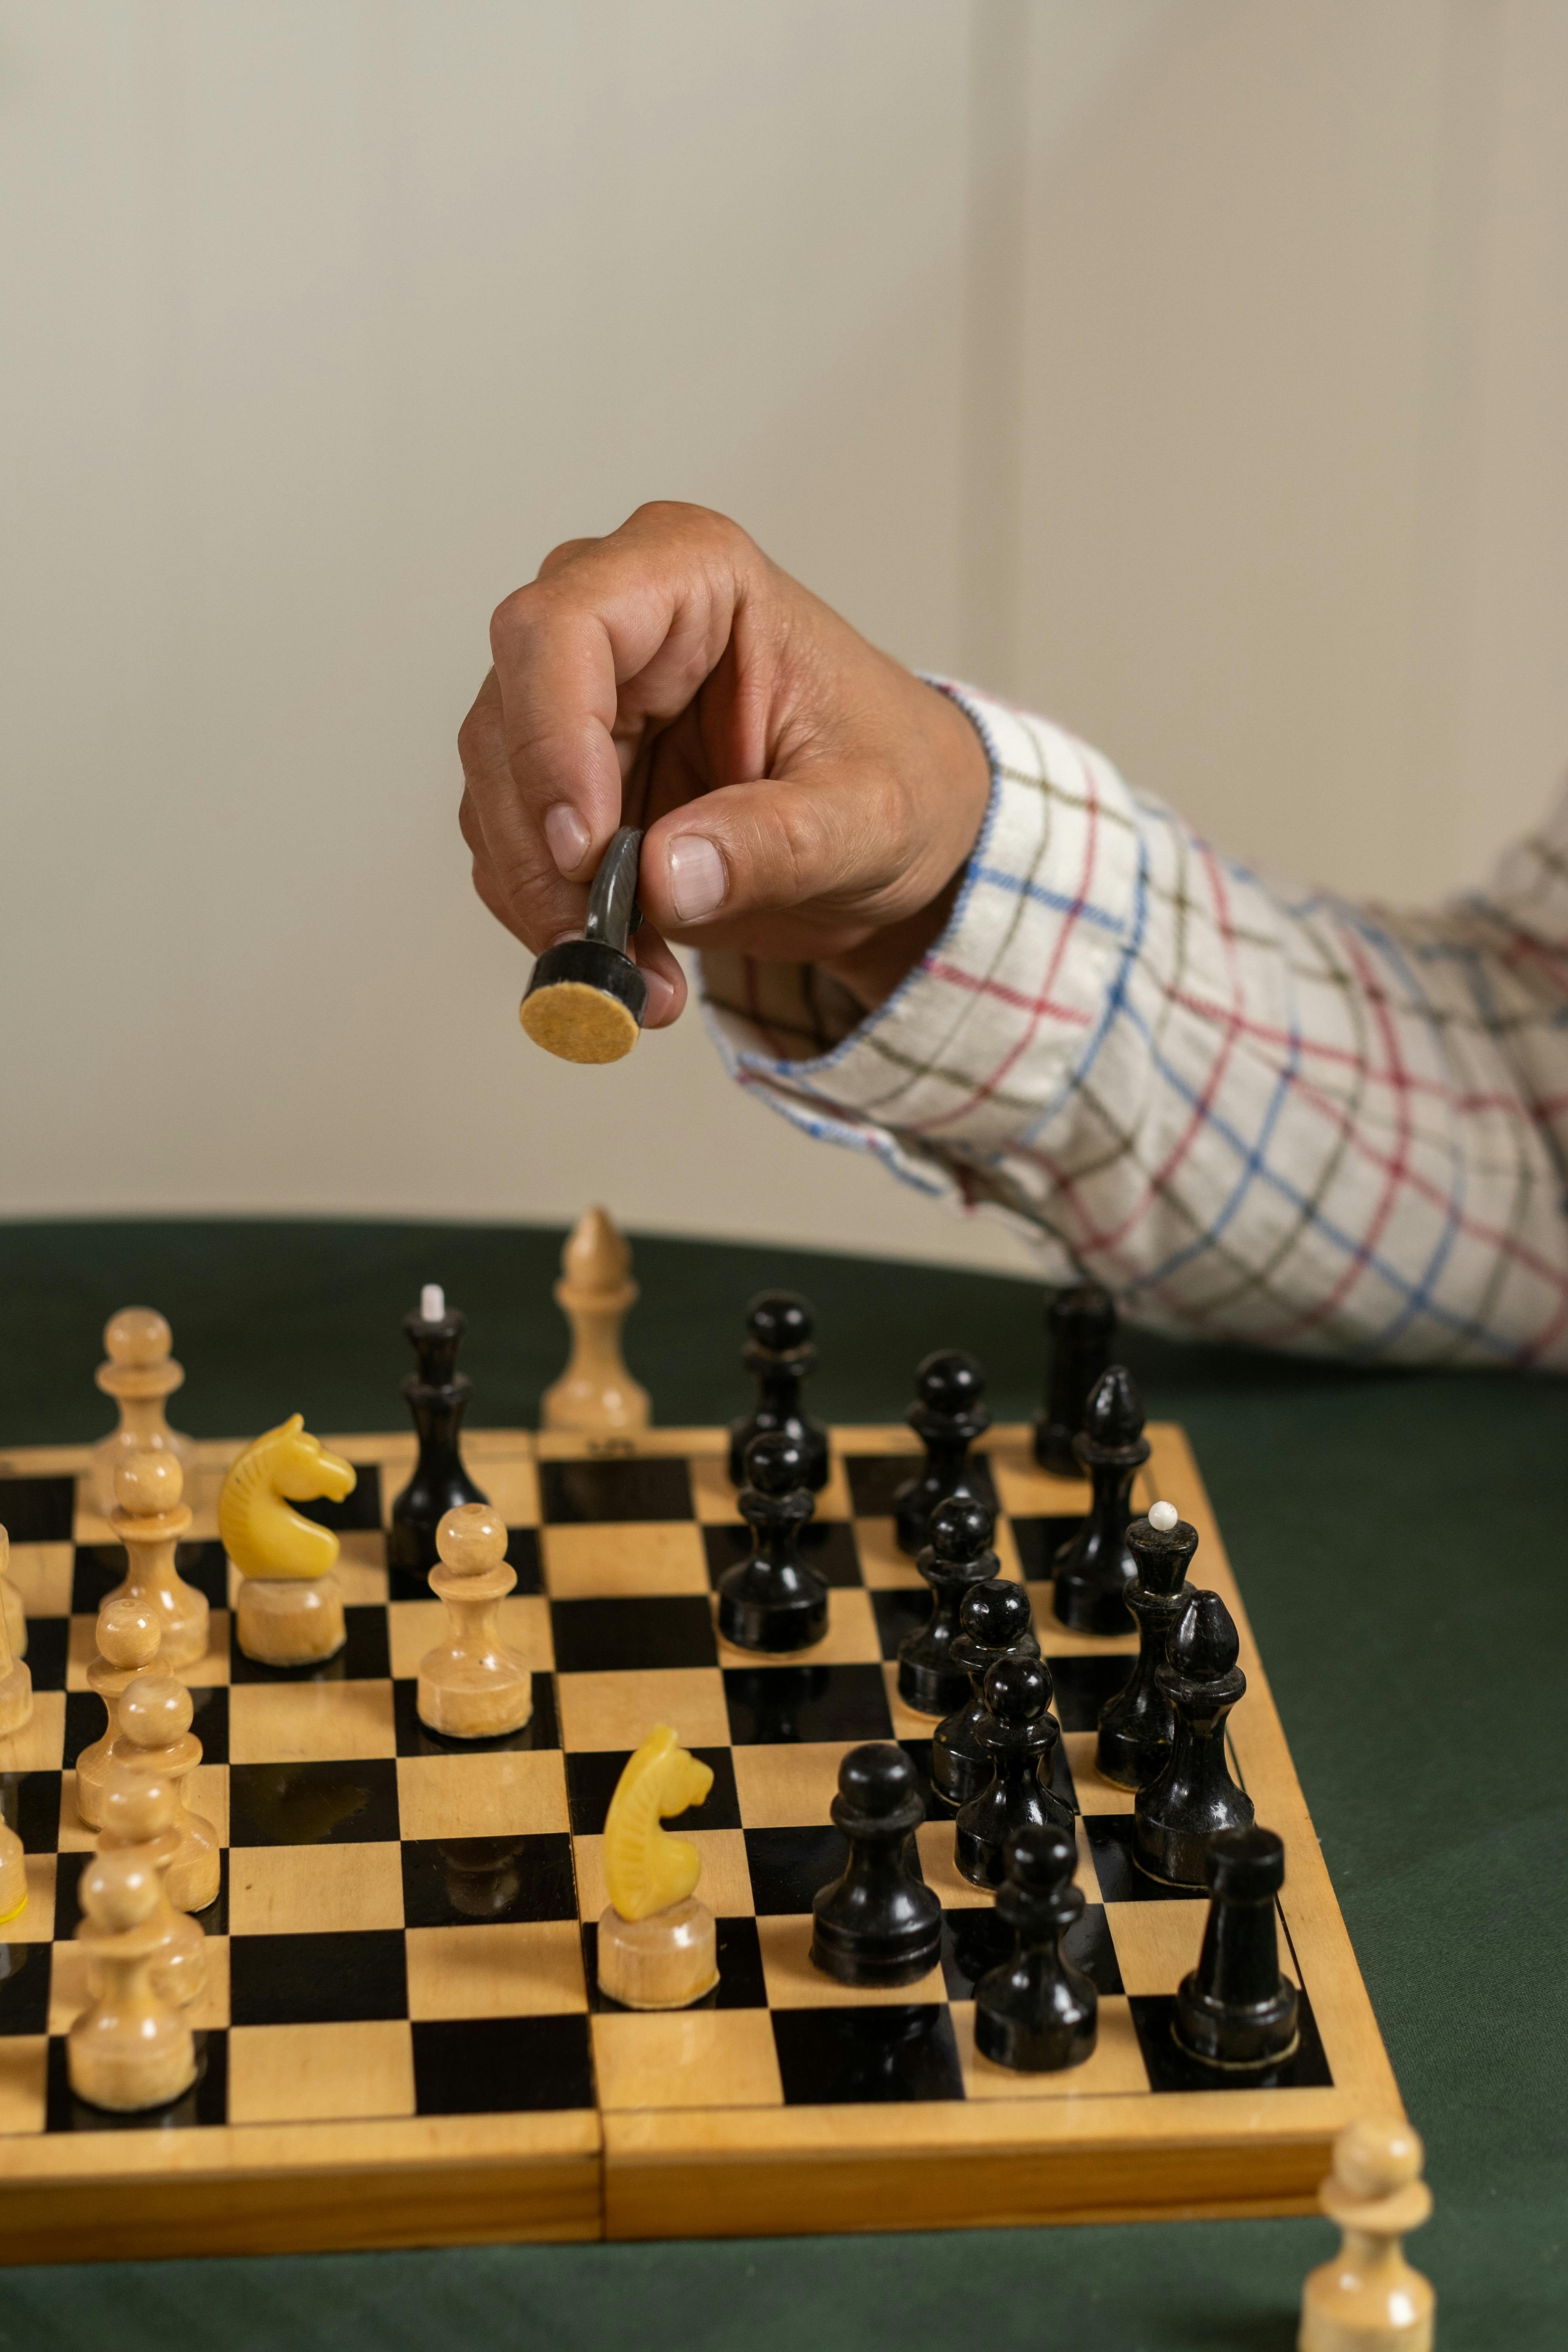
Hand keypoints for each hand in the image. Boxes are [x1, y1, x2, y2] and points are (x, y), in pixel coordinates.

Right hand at [457, 502, 991, 1027]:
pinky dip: (554, 921)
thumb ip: (775, 842)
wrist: (891, 832)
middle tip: (601, 944)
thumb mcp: (869, 819)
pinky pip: (512, 852)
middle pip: (507, 718)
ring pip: (496, 796)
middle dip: (543, 851)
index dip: (553, 737)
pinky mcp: (561, 781)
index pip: (565, 626)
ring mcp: (576, 702)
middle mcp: (614, 622)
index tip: (585, 849)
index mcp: (693, 575)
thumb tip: (663, 877)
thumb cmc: (897, 781)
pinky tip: (630, 964)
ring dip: (547, 903)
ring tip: (640, 979)